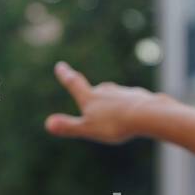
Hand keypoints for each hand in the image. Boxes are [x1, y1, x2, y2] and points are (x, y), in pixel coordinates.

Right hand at [46, 61, 166, 144]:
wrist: (146, 115)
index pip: (74, 84)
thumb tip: (48, 124)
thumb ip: (69, 126)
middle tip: (94, 101)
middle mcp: (106, 90)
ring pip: (116, 97)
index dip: (66, 75)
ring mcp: (124, 92)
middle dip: (96, 96)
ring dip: (115, 104)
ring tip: (119, 119)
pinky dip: (132, 110)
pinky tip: (138, 119)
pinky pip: (133, 103)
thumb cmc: (115, 124)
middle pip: (98, 91)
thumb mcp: (88, 128)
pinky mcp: (141, 97)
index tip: (60, 66)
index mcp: (91, 98)